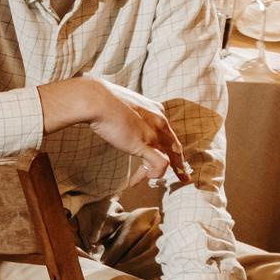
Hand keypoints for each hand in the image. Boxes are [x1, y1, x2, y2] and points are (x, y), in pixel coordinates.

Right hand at [44, 78, 186, 186]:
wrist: (96, 99)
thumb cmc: (102, 100)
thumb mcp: (124, 106)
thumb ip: (129, 115)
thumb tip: (122, 122)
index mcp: (156, 111)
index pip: (168, 133)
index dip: (171, 148)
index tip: (172, 157)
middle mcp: (159, 122)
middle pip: (175, 147)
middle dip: (179, 165)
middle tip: (184, 177)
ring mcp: (153, 133)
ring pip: (170, 158)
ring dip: (161, 173)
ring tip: (150, 180)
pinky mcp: (144, 143)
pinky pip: (160, 164)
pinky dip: (154, 174)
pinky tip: (138, 179)